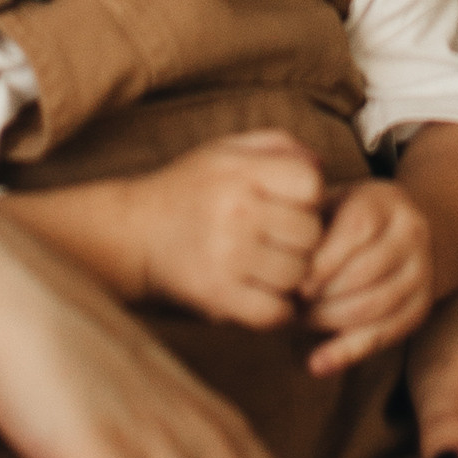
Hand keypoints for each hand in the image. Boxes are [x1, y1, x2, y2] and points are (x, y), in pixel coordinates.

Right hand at [128, 131, 327, 327]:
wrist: (134, 232)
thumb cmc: (191, 189)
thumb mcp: (227, 150)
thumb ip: (279, 146)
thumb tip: (323, 166)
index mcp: (242, 171)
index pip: (311, 184)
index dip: (309, 197)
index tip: (289, 204)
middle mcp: (236, 211)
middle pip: (311, 233)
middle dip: (302, 238)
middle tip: (279, 239)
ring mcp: (227, 256)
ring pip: (297, 274)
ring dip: (290, 275)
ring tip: (269, 266)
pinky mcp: (217, 295)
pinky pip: (275, 312)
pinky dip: (276, 309)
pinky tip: (262, 294)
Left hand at [301, 176, 436, 374]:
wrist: (403, 230)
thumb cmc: (348, 217)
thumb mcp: (332, 202)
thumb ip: (306, 218)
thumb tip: (269, 252)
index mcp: (386, 202)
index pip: (356, 230)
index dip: (322, 260)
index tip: (293, 279)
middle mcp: (412, 234)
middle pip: (365, 272)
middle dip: (321, 294)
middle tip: (288, 304)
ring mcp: (421, 272)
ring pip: (373, 306)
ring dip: (328, 320)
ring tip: (297, 320)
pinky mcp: (420, 307)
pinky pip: (383, 336)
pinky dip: (347, 353)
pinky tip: (317, 364)